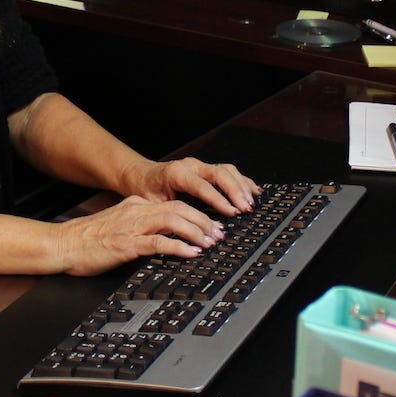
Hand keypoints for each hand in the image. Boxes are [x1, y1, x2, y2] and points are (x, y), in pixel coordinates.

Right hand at [55, 195, 227, 276]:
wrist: (63, 245)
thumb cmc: (88, 240)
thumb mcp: (119, 226)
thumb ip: (140, 226)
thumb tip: (164, 236)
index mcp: (136, 206)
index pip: (174, 204)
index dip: (198, 213)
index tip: (212, 224)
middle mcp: (137, 211)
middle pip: (180, 209)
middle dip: (204, 221)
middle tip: (219, 234)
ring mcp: (132, 227)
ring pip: (173, 220)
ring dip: (196, 232)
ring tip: (210, 243)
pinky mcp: (127, 244)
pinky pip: (158, 242)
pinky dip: (178, 247)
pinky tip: (190, 254)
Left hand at [131, 157, 260, 216]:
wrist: (142, 176)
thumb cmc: (146, 191)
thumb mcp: (153, 205)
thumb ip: (170, 214)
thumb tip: (187, 231)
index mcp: (177, 173)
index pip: (203, 186)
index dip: (219, 199)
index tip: (231, 212)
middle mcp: (191, 166)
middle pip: (220, 174)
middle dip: (235, 192)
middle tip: (245, 208)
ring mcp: (200, 166)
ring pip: (227, 170)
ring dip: (241, 186)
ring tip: (251, 203)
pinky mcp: (206, 169)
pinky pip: (228, 171)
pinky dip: (242, 181)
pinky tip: (253, 190)